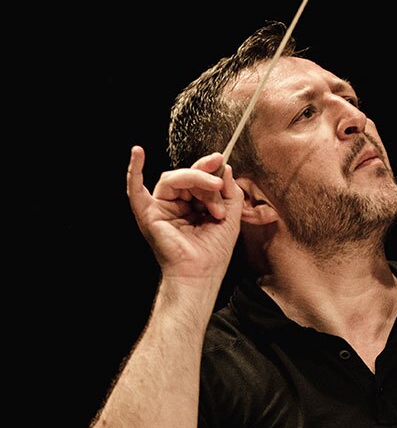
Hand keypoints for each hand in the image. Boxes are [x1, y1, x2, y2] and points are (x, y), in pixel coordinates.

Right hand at [126, 146, 243, 277]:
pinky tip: (137, 153)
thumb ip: (230, 190)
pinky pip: (135, 190)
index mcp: (192, 204)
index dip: (208, 168)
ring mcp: (160, 208)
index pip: (198, 178)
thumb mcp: (231, 214)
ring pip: (174, 180)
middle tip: (219, 186)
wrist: (202, 274)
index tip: (219, 161)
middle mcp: (175, 204)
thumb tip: (223, 166)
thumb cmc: (215, 251)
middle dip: (205, 180)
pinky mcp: (148, 215)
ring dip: (196, 184)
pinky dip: (134, 170)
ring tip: (213, 206)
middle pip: (187, 177)